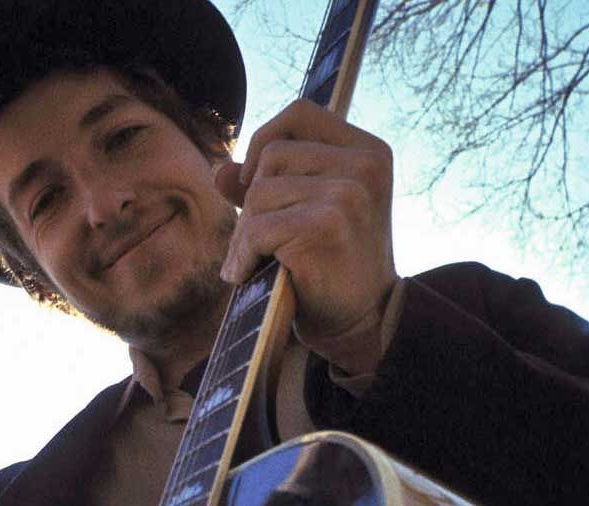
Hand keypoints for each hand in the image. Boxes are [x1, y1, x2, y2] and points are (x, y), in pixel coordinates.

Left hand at [217, 100, 397, 356]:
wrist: (360, 322)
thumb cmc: (330, 265)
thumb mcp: (306, 211)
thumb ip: (268, 184)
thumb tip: (221, 170)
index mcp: (368, 151)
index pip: (299, 113)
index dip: (265, 140)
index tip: (256, 180)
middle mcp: (365, 164)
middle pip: (272, 156)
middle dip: (251, 200)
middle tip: (257, 241)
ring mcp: (350, 193)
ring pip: (260, 192)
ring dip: (246, 232)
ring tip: (256, 260)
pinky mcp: (328, 224)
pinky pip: (258, 227)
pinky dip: (243, 255)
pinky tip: (248, 274)